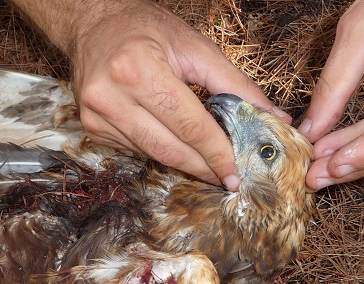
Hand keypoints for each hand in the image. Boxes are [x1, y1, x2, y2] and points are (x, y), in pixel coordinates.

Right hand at [69, 0, 289, 189]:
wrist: (93, 25)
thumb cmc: (145, 29)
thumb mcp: (194, 47)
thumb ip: (235, 84)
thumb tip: (271, 116)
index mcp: (138, 70)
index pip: (189, 125)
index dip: (217, 152)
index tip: (236, 171)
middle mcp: (112, 97)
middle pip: (170, 149)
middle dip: (203, 167)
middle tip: (227, 178)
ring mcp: (97, 117)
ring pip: (153, 155)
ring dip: (184, 163)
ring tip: (207, 164)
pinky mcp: (92, 129)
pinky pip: (136, 150)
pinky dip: (159, 151)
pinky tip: (172, 142)